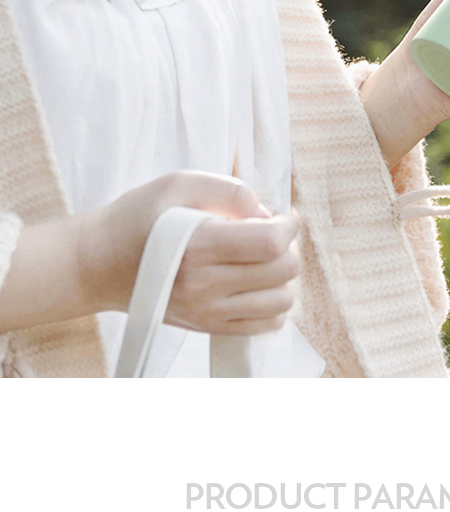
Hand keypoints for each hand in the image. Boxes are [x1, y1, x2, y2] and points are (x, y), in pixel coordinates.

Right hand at [0, 171, 299, 336]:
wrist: (99, 264)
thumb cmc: (138, 218)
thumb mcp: (178, 184)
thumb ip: (229, 190)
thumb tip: (267, 214)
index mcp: (197, 245)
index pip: (269, 243)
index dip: (288, 226)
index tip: (283, 216)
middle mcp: (204, 285)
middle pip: (281, 271)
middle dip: (287, 247)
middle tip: (269, 234)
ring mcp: (207, 312)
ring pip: (281, 302)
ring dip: (282, 277)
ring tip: (261, 260)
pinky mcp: (208, 328)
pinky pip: (266, 325)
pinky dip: (273, 304)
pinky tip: (256, 284)